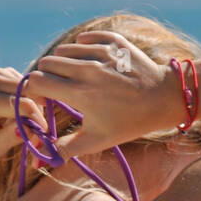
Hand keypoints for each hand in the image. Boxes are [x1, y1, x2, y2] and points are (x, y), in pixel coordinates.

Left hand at [0, 68, 46, 160]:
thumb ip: (10, 139)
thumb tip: (33, 130)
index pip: (24, 104)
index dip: (38, 120)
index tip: (43, 135)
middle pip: (31, 93)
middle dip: (39, 113)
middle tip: (38, 132)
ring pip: (33, 88)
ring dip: (36, 107)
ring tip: (25, 124)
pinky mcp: (5, 72)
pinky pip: (28, 85)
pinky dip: (31, 100)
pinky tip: (20, 112)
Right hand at [23, 32, 177, 156]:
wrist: (164, 98)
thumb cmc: (128, 123)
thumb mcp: (97, 140)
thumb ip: (65, 148)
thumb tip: (36, 161)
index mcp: (81, 93)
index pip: (37, 81)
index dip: (36, 91)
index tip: (47, 99)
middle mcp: (89, 69)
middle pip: (47, 63)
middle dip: (48, 75)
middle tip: (60, 88)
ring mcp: (101, 52)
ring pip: (64, 49)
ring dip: (64, 62)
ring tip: (77, 77)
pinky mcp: (112, 40)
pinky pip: (83, 39)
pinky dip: (82, 49)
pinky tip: (92, 63)